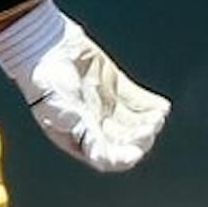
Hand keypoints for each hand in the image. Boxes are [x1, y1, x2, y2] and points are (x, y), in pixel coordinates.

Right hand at [0, 0, 169, 172]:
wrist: (45, 46)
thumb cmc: (47, 84)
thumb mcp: (64, 116)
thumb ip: (87, 137)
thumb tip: (106, 159)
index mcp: (79, 137)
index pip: (107, 156)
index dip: (123, 157)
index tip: (135, 152)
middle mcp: (94, 124)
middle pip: (125, 139)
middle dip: (140, 137)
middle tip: (150, 128)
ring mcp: (106, 104)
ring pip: (134, 121)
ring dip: (148, 122)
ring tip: (157, 116)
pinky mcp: (115, 85)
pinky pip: (137, 100)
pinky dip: (151, 105)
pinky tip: (162, 107)